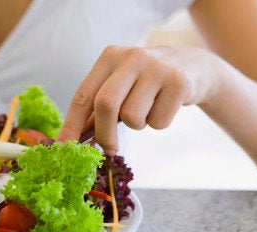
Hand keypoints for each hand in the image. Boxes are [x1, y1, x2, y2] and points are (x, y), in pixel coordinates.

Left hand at [56, 45, 222, 154]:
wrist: (194, 67)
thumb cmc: (147, 83)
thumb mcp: (121, 86)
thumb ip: (97, 110)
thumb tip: (72, 141)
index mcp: (110, 57)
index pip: (83, 96)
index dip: (71, 125)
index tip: (63, 148)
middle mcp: (132, 57)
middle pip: (106, 105)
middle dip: (104, 134)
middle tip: (109, 149)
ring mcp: (157, 68)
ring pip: (133, 117)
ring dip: (138, 125)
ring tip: (148, 110)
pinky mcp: (179, 83)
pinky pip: (158, 122)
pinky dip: (159, 123)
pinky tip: (166, 106)